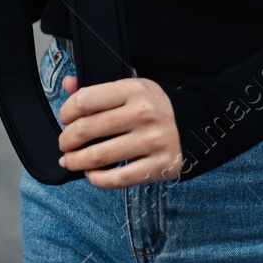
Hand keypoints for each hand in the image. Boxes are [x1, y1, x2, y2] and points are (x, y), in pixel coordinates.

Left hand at [58, 74, 183, 187]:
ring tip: (71, 161)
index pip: (85, 100)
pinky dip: (97, 179)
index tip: (65, 119)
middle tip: (65, 144)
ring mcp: (152, 141)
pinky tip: (92, 175)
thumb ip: (99, 89)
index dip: (66, 112)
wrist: (197, 126)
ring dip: (76, 162)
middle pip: (87, 129)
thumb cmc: (154, 108)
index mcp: (133, 90)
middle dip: (67, 140)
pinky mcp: (158, 165)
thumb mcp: (132, 89)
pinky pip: (118, 178)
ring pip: (98, 156)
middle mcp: (143, 113)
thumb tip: (68, 83)